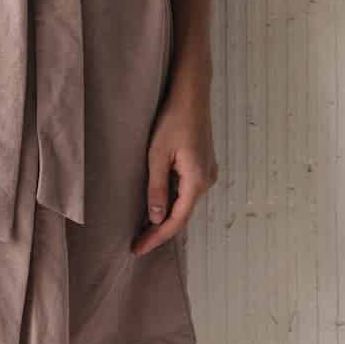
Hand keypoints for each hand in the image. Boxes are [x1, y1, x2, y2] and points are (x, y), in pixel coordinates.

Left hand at [130, 81, 217, 254]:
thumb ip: (157, 187)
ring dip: (165, 216)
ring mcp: (207, 173)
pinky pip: (186, 191)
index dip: (156, 237)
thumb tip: (156, 217)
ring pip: (184, 203)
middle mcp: (207, 181)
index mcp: (197, 181)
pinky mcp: (203, 164)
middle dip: (159, 230)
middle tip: (137, 243)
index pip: (176, 221)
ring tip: (143, 229)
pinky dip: (172, 202)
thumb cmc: (172, 119)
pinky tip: (157, 205)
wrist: (191, 94)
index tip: (138, 249)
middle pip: (182, 215)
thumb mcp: (157, 155)